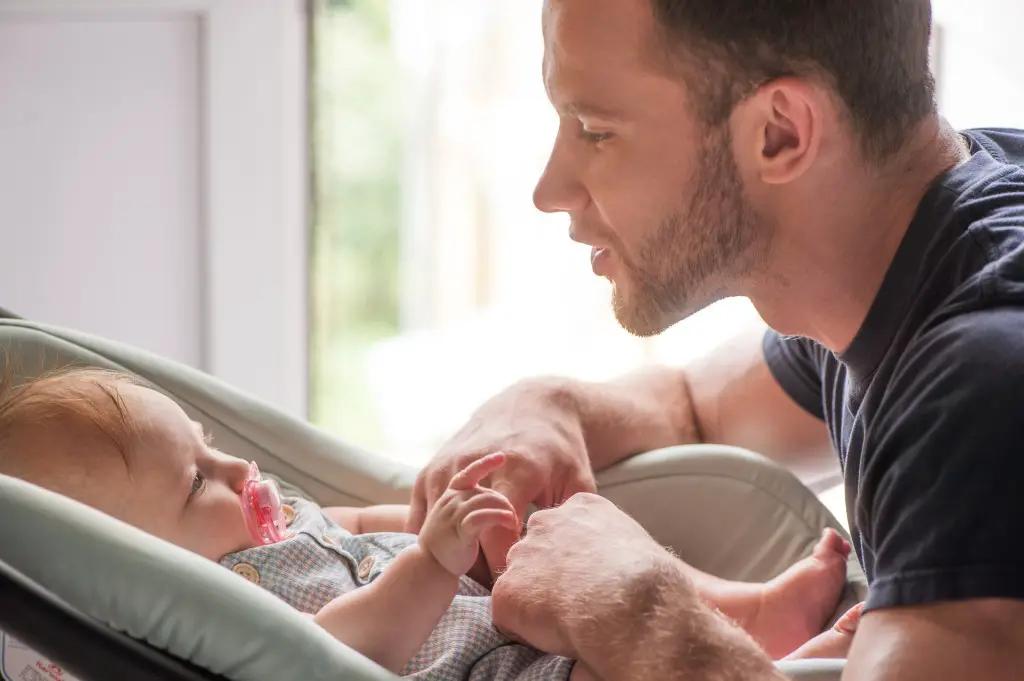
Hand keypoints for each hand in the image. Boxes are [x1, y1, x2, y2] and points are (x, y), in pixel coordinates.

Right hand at [406, 379, 596, 576]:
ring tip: (481, 571)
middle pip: (467, 534)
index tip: (515, 585)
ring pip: (440, 527)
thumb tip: (559, 557)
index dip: (505, 566)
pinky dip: (436, 536)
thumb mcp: (578, 480)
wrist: (533, 405)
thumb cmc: (560, 449)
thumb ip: (569, 517)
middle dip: (482, 568)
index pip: (499, 532)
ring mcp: (447, 466)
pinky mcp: (431, 468)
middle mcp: (472, 465)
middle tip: (499, 588)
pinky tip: (456, 549)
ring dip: (458, 553)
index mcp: (515, 471)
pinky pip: (422, 514)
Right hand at [418, 453, 519, 576]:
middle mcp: (450, 500)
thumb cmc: (444, 546)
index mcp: (449, 495)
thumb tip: (492, 502)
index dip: (483, 464)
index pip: (467, 474)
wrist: (424, 568)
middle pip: (484, 490)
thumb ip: (467, 507)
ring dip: (505, 509)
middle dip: (503, 501)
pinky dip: (499, 516)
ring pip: (485, 500)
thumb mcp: (451, 520)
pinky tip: (509, 522)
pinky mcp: (459, 530)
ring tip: (513, 522)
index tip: (501, 457)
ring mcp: (452, 514)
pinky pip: (482, 516)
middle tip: (513, 517)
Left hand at [490, 493, 684, 659]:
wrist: (630, 602)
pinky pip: (509, 618)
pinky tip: (555, 633)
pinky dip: (526, 631)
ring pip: (520, 583)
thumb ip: (615, 544)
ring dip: (536, 602)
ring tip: (570, 620)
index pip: (563, 529)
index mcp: (581, 507)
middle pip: (535, 551)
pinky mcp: (507, 591)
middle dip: (548, 576)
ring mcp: (522, 555)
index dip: (574, 560)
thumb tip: (626, 570)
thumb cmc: (649, 580)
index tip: (593, 580)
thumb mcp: (637, 542)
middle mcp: (545, 522)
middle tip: (579, 603)